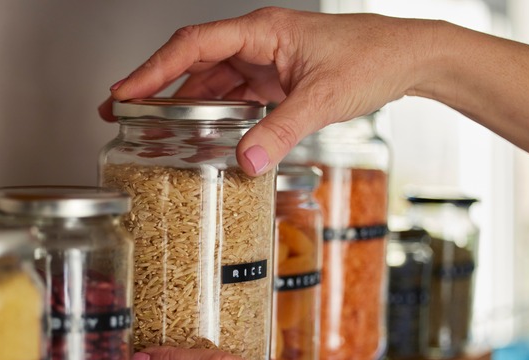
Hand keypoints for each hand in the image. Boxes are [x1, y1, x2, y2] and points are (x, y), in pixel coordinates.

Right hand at [98, 7, 433, 175]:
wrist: (407, 59)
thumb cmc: (373, 58)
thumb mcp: (321, 99)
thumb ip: (281, 131)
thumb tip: (244, 161)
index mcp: (261, 31)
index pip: (193, 46)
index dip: (153, 69)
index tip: (125, 91)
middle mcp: (258, 41)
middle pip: (192, 62)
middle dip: (156, 87)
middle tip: (121, 111)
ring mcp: (265, 60)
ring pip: (212, 81)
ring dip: (183, 103)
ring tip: (152, 127)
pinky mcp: (276, 78)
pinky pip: (235, 94)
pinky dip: (214, 113)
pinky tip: (201, 131)